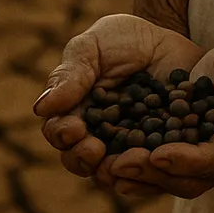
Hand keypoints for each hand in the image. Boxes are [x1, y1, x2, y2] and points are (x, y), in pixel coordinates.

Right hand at [32, 14, 204, 194]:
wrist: (172, 39)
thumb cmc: (124, 40)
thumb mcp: (93, 46)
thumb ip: (70, 75)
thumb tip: (41, 107)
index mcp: (75, 113)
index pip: (59, 133)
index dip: (62, 135)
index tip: (74, 127)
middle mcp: (98, 137)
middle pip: (81, 162)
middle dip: (83, 159)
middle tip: (94, 149)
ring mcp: (130, 147)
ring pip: (115, 174)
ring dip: (113, 172)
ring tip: (121, 162)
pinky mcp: (162, 151)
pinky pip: (153, 172)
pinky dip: (150, 173)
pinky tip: (151, 163)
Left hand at [106, 33, 213, 198]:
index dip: (185, 161)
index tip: (157, 154)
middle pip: (187, 177)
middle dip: (151, 172)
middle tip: (118, 162)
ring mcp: (204, 155)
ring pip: (169, 173)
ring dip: (139, 172)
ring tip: (106, 165)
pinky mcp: (187, 143)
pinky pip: (160, 158)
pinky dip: (137, 159)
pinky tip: (109, 155)